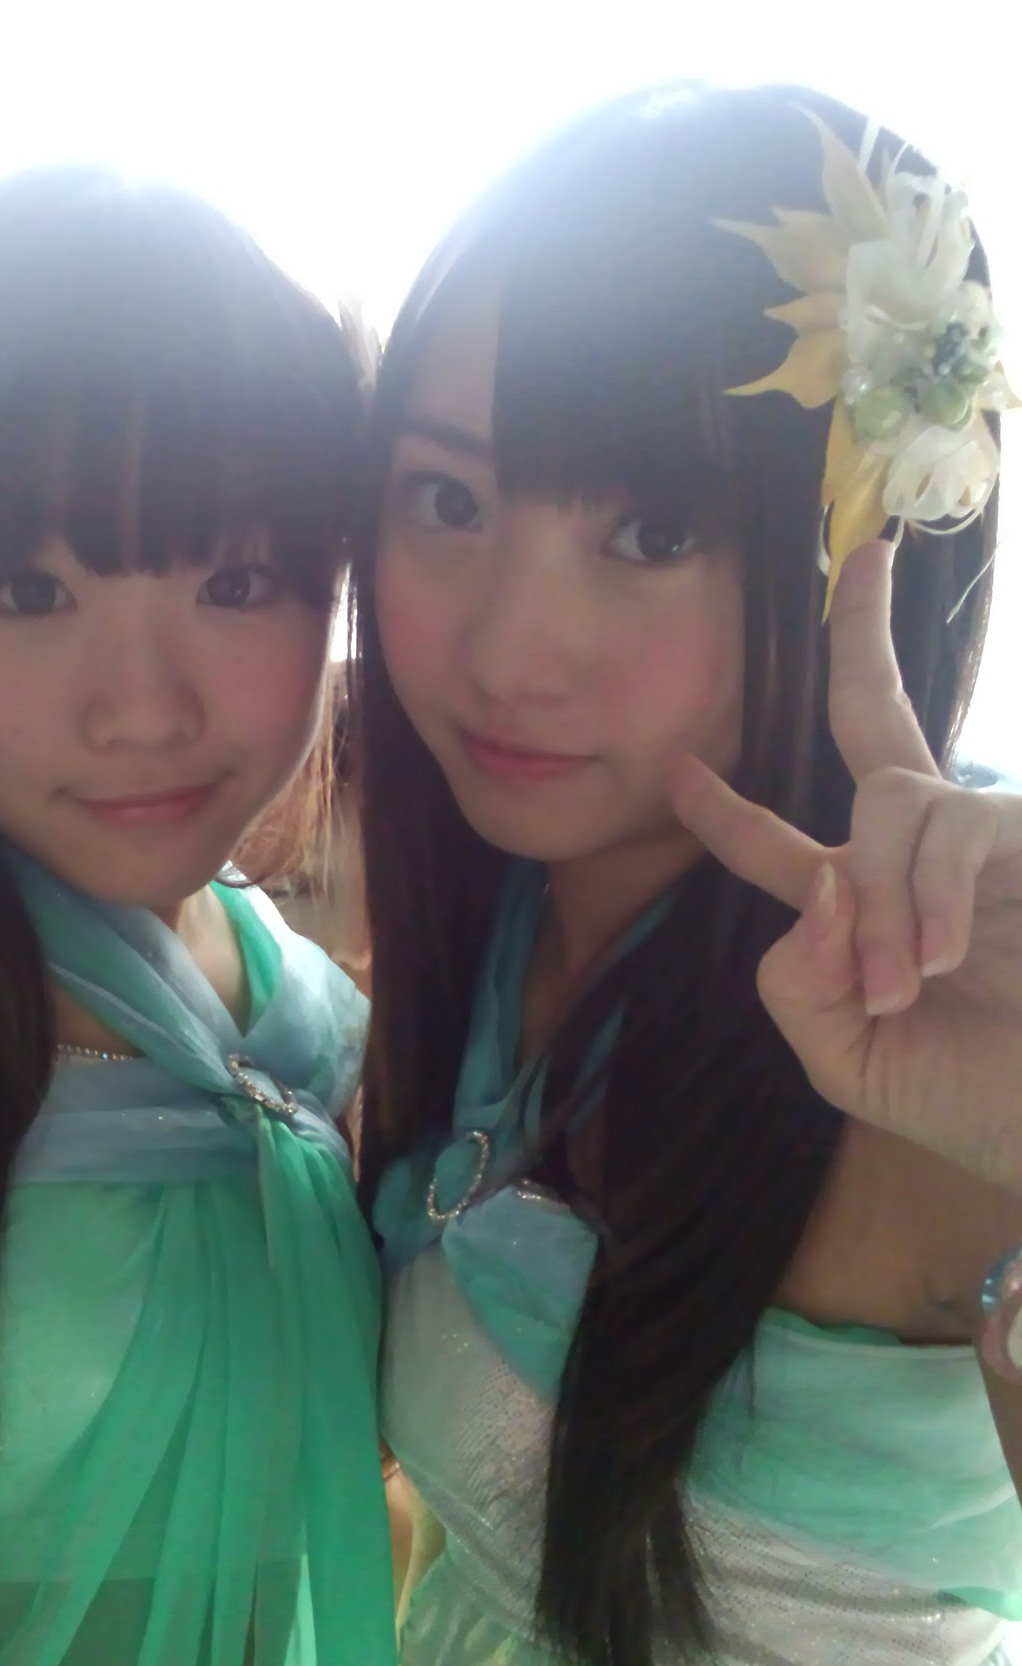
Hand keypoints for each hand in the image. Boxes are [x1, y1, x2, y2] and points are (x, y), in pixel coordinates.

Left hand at [670, 540, 1021, 1197]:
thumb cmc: (977, 1105)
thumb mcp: (848, 1062)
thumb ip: (796, 983)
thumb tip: (815, 881)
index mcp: (869, 914)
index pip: (785, 850)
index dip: (728, 815)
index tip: (677, 772)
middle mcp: (927, 863)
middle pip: (879, 724)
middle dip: (864, 640)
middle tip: (867, 559)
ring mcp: (989, 847)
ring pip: (893, 805)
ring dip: (880, 898)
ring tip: (903, 986)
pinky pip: (955, 830)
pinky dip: (929, 893)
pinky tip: (936, 956)